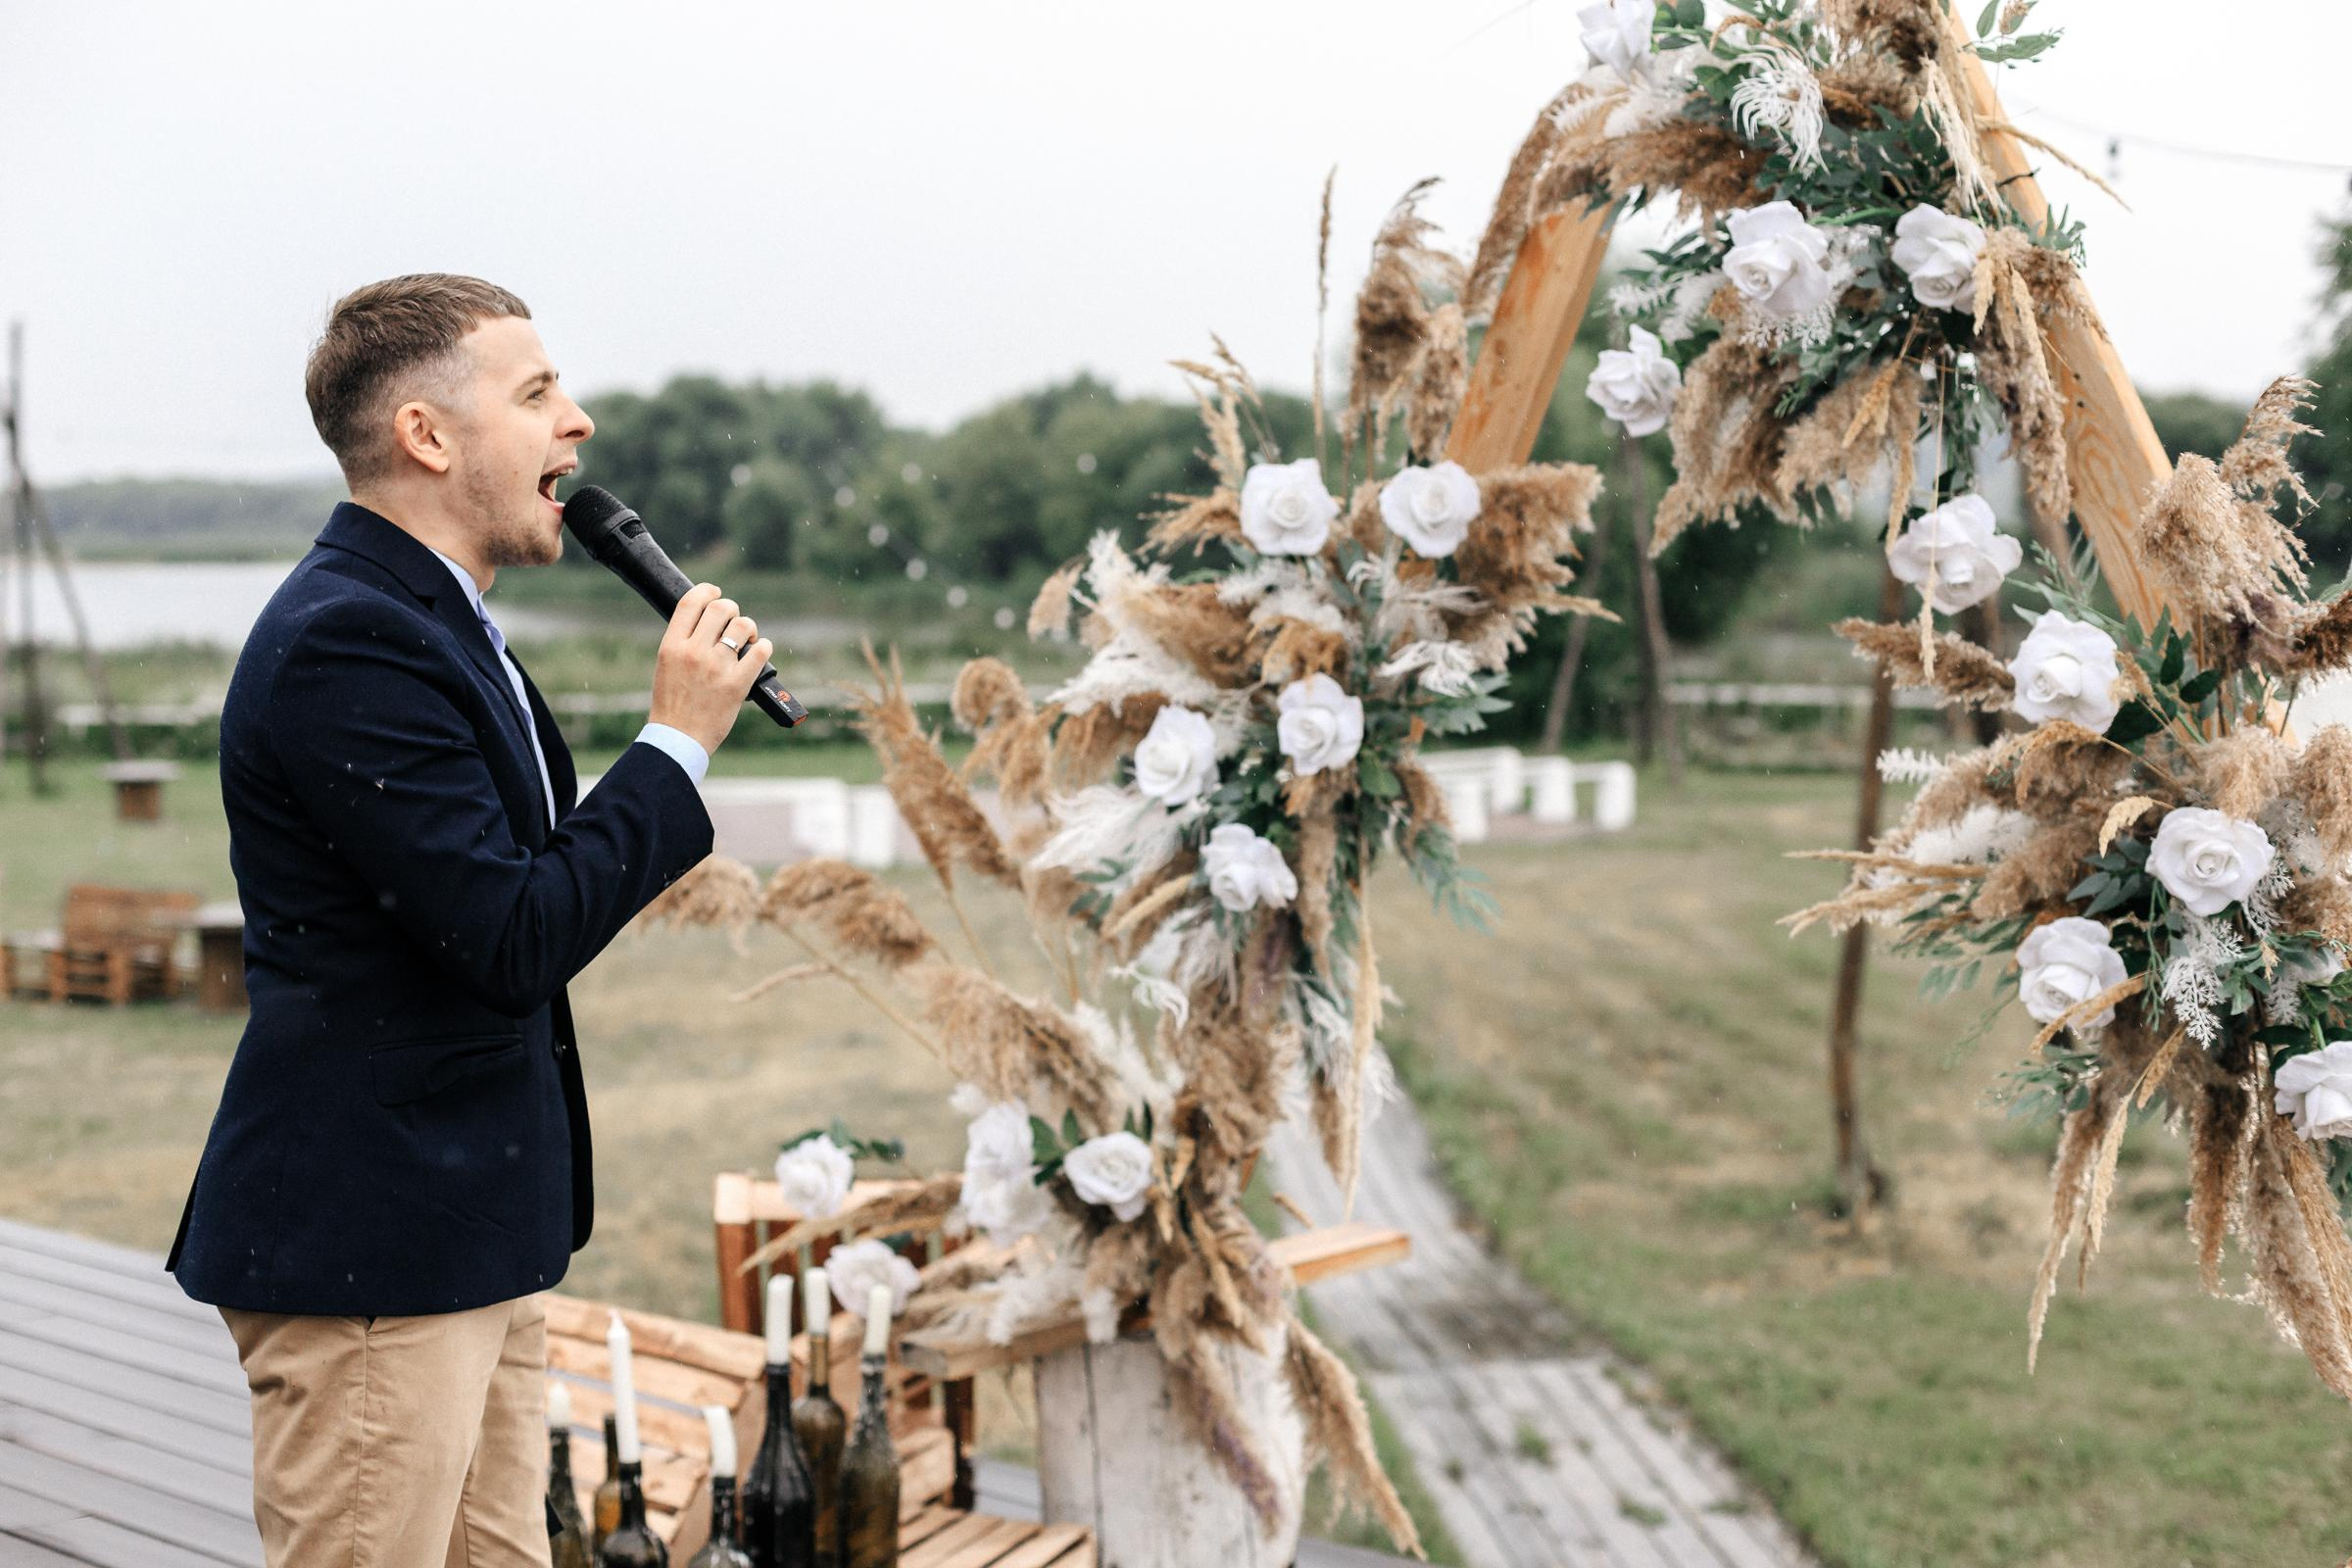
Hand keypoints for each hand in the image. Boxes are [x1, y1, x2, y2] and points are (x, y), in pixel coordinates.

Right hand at [647, 583, 772, 755]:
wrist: (677, 739)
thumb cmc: (672, 705)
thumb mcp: (666, 666)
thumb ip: (684, 643)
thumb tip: (708, 621)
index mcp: (672, 646)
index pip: (691, 602)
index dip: (707, 591)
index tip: (716, 593)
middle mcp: (694, 652)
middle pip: (721, 608)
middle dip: (731, 610)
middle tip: (733, 623)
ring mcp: (716, 668)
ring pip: (743, 626)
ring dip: (749, 628)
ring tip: (748, 639)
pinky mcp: (737, 684)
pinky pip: (759, 652)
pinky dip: (763, 647)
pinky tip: (760, 650)